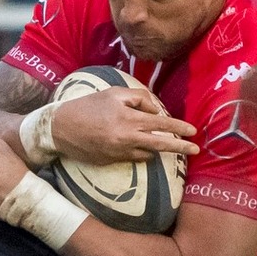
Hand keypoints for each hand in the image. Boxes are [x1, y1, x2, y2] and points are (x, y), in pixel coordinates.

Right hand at [48, 87, 197, 163]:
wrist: (61, 128)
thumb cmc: (88, 106)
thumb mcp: (113, 94)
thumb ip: (138, 98)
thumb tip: (155, 110)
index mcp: (128, 119)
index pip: (160, 123)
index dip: (179, 128)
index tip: (193, 131)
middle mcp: (126, 138)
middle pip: (160, 144)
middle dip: (180, 147)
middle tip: (196, 149)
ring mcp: (119, 153)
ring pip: (148, 154)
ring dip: (156, 148)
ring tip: (161, 142)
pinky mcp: (112, 162)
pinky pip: (134, 158)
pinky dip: (140, 152)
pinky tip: (137, 145)